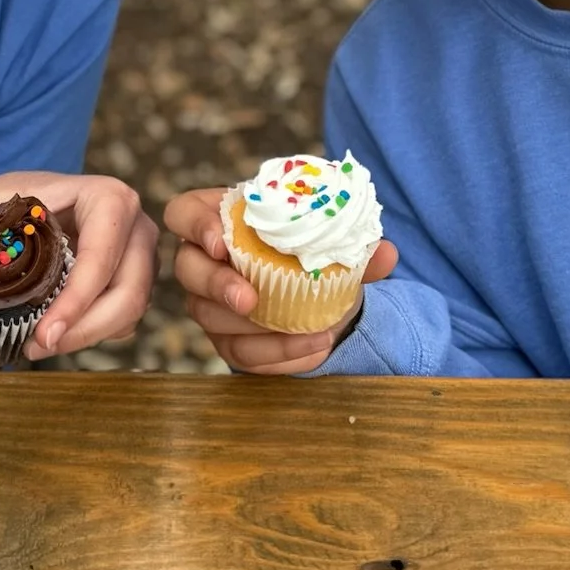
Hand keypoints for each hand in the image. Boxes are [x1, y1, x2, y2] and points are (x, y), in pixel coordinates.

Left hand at [0, 171, 156, 360]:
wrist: (40, 210)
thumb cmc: (17, 205)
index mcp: (108, 198)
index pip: (104, 252)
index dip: (78, 298)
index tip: (43, 333)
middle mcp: (136, 227)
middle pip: (128, 293)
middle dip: (83, 330)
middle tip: (34, 349)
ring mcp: (141, 257)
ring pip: (129, 313)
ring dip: (85, 338)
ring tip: (34, 348)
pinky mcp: (136, 284)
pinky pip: (124, 320)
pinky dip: (91, 335)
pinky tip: (55, 336)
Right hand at [166, 186, 397, 374]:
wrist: (314, 288)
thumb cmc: (305, 248)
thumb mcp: (328, 239)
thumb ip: (354, 244)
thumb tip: (386, 253)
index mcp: (219, 218)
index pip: (183, 213)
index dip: (195, 225)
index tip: (221, 241)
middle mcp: (203, 260)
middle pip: (187, 270)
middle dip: (216, 285)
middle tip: (250, 299)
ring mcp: (209, 303)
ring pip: (211, 318)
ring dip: (258, 329)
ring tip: (310, 330)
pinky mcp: (227, 339)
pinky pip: (240, 354)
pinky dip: (277, 356)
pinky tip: (312, 349)